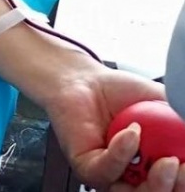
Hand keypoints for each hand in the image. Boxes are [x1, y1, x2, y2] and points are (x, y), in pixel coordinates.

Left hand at [44, 63, 184, 190]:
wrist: (85, 79)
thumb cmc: (122, 94)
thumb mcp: (163, 104)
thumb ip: (181, 119)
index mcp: (157, 166)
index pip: (176, 184)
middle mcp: (136, 178)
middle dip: (176, 187)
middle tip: (181, 166)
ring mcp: (111, 176)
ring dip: (156, 183)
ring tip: (167, 160)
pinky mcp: (87, 168)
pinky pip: (106, 171)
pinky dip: (122, 154)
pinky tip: (131, 133)